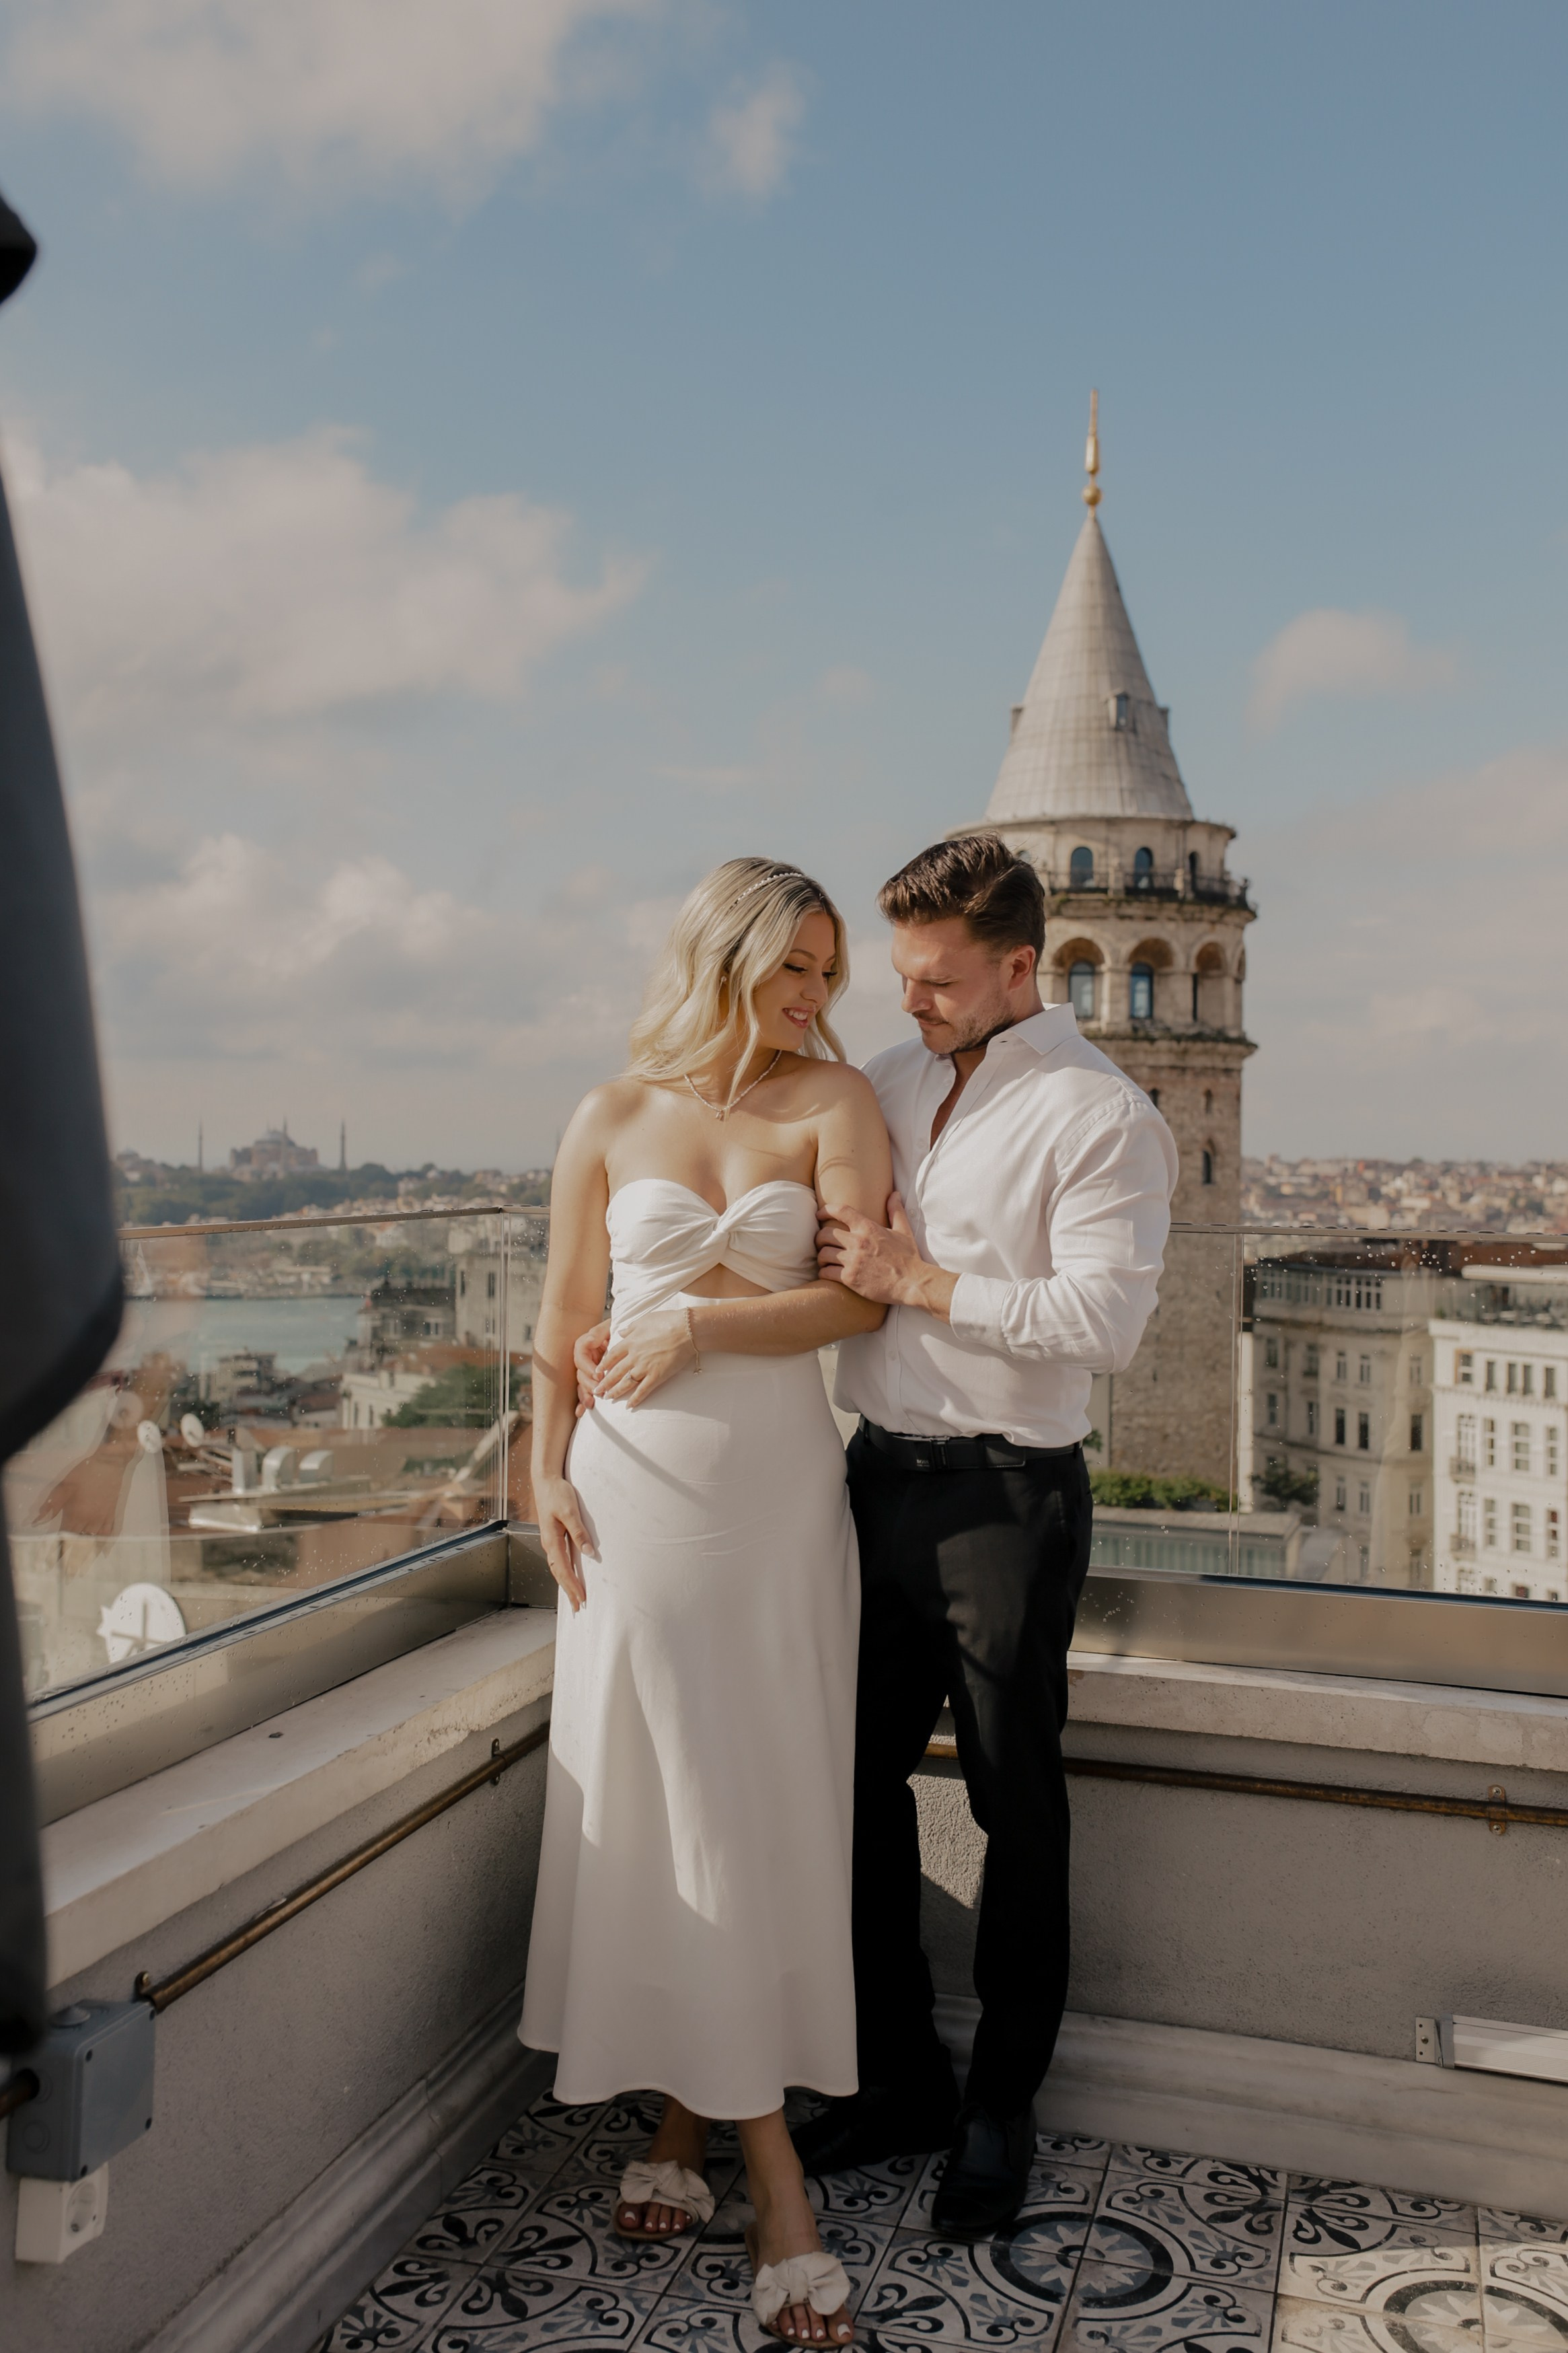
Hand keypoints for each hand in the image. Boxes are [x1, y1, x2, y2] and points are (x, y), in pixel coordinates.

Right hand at [535, 1473, 594, 1612]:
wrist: (545, 1480)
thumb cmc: (557, 1493)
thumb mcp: (570, 1511)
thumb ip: (579, 1532)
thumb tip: (589, 1553)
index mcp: (551, 1540)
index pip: (563, 1569)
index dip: (572, 1585)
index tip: (581, 1598)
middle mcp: (549, 1543)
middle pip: (558, 1573)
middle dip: (568, 1591)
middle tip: (578, 1608)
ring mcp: (550, 1540)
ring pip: (557, 1568)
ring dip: (566, 1583)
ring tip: (574, 1597)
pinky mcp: (553, 1536)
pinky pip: (558, 1559)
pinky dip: (564, 1572)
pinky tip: (569, 1576)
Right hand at [573, 1319, 610, 1414]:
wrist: (625, 1335)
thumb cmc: (618, 1330)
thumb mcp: (609, 1326)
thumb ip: (600, 1332)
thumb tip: (591, 1339)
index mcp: (585, 1344)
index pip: (581, 1356)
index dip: (588, 1366)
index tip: (599, 1374)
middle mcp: (584, 1357)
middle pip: (580, 1372)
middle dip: (588, 1384)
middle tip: (598, 1392)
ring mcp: (586, 1369)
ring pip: (581, 1383)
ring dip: (585, 1394)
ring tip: (590, 1404)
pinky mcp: (591, 1379)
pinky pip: (584, 1390)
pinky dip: (582, 1401)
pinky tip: (581, 1413)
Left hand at [592, 1310, 697, 1408]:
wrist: (686, 1330)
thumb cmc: (667, 1321)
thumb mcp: (644, 1320)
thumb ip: (630, 1328)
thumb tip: (620, 1332)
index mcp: (631, 1342)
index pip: (612, 1355)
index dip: (604, 1364)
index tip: (598, 1371)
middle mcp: (635, 1356)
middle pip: (616, 1371)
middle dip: (605, 1382)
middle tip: (597, 1390)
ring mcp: (645, 1367)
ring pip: (626, 1382)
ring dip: (616, 1391)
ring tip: (608, 1398)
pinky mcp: (657, 1375)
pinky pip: (644, 1390)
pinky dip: (636, 1399)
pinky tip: (629, 1406)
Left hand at [816, 1191, 956, 1317]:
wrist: (912, 1283)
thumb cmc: (908, 1258)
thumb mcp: (904, 1231)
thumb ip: (895, 1211)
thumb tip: (895, 1194)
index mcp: (868, 1228)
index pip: (841, 1211)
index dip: (826, 1210)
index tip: (819, 1214)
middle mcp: (858, 1242)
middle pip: (825, 1234)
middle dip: (819, 1238)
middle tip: (821, 1242)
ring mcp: (852, 1261)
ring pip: (823, 1254)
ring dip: (821, 1256)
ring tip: (824, 1259)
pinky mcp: (850, 1279)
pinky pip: (826, 1272)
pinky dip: (824, 1272)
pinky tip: (827, 1272)